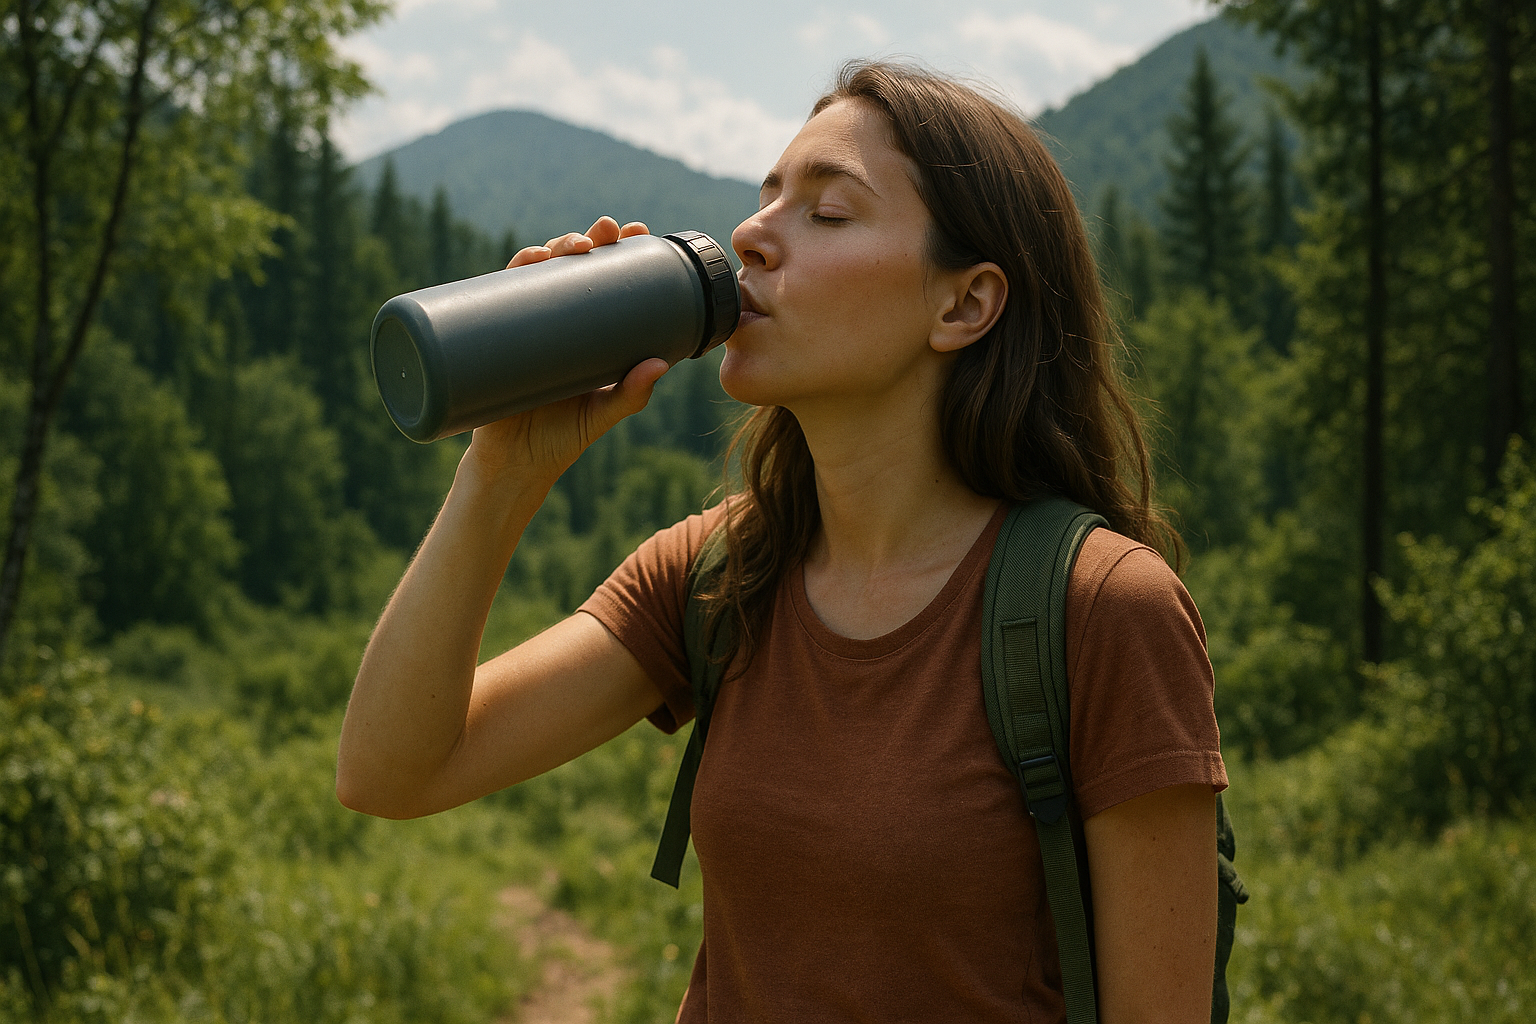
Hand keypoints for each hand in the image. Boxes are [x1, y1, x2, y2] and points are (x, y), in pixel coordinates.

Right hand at [469, 217, 664, 484]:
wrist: (515, 467)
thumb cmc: (562, 439)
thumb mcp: (603, 412)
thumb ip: (631, 393)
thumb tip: (660, 364)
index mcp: (583, 331)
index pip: (601, 280)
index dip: (616, 250)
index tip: (635, 232)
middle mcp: (552, 322)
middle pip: (568, 267)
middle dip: (587, 239)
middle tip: (606, 231)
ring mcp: (521, 327)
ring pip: (535, 273)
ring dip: (552, 247)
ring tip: (573, 246)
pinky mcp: (493, 339)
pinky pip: (496, 298)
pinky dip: (510, 272)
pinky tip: (528, 259)